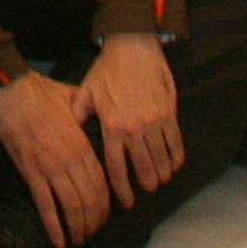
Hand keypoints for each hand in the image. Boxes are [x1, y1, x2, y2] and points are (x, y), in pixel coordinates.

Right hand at [0, 71, 110, 247]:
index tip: (104, 217)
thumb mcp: (74, 99)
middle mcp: (71, 160)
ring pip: (71, 206)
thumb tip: (96, 114)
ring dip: (77, 227)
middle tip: (92, 232)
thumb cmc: (42, 92)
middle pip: (90, 200)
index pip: (101, 184)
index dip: (105, 206)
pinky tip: (59, 241)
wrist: (13, 89)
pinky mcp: (30, 171)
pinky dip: (54, 227)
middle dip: (93, 221)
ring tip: (78, 239)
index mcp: (83, 145)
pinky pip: (45, 206)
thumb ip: (87, 113)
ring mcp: (51, 167)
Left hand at [78, 35, 183, 208]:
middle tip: (147, 190)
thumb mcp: (86, 91)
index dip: (123, 190)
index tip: (127, 202)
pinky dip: (176, 156)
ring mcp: (153, 121)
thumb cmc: (107, 69)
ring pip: (161, 158)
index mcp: (111, 127)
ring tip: (161, 180)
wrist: (133, 45)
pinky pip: (175, 141)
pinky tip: (175, 164)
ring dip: (162, 173)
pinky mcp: (169, 112)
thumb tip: (70, 134)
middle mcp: (133, 128)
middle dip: (146, 184)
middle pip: (144, 168)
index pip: (117, 168)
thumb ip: (79, 116)